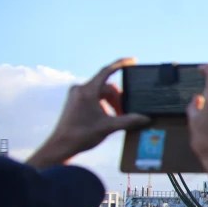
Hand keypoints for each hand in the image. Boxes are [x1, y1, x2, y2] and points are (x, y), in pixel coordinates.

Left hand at [27, 58, 148, 166]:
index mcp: (87, 91)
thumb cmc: (82, 135)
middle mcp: (80, 89)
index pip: (107, 71)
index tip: (133, 60)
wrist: (60, 145)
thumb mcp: (109, 127)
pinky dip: (104, 104)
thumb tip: (146, 118)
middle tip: (126, 112)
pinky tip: (107, 117)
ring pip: (101, 92)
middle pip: (107, 86)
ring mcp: (76, 94)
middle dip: (119, 98)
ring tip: (117, 117)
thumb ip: (129, 121)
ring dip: (112, 102)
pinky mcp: (75, 101)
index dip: (121, 64)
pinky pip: (94, 97)